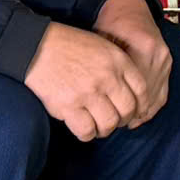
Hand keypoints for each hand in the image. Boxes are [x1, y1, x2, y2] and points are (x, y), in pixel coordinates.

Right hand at [25, 21, 152, 141]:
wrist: (36, 47)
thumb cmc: (69, 46)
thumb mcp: (102, 46)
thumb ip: (118, 67)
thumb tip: (130, 92)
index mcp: (118, 61)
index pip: (142, 90)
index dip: (141, 105)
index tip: (136, 111)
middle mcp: (107, 77)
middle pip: (128, 110)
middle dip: (124, 120)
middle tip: (115, 121)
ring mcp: (88, 93)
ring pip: (109, 124)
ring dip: (105, 129)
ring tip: (99, 126)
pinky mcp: (68, 106)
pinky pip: (86, 131)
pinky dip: (87, 134)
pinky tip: (84, 128)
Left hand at [90, 0, 172, 123]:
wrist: (128, 7)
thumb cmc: (111, 22)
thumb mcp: (101, 43)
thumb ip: (103, 68)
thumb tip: (96, 97)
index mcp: (143, 47)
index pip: (132, 87)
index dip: (119, 104)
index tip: (106, 114)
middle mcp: (159, 55)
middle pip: (145, 95)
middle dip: (129, 112)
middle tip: (112, 123)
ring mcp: (166, 60)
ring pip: (155, 97)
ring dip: (140, 112)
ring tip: (124, 122)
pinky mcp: (168, 64)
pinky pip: (163, 93)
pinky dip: (152, 107)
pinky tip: (140, 116)